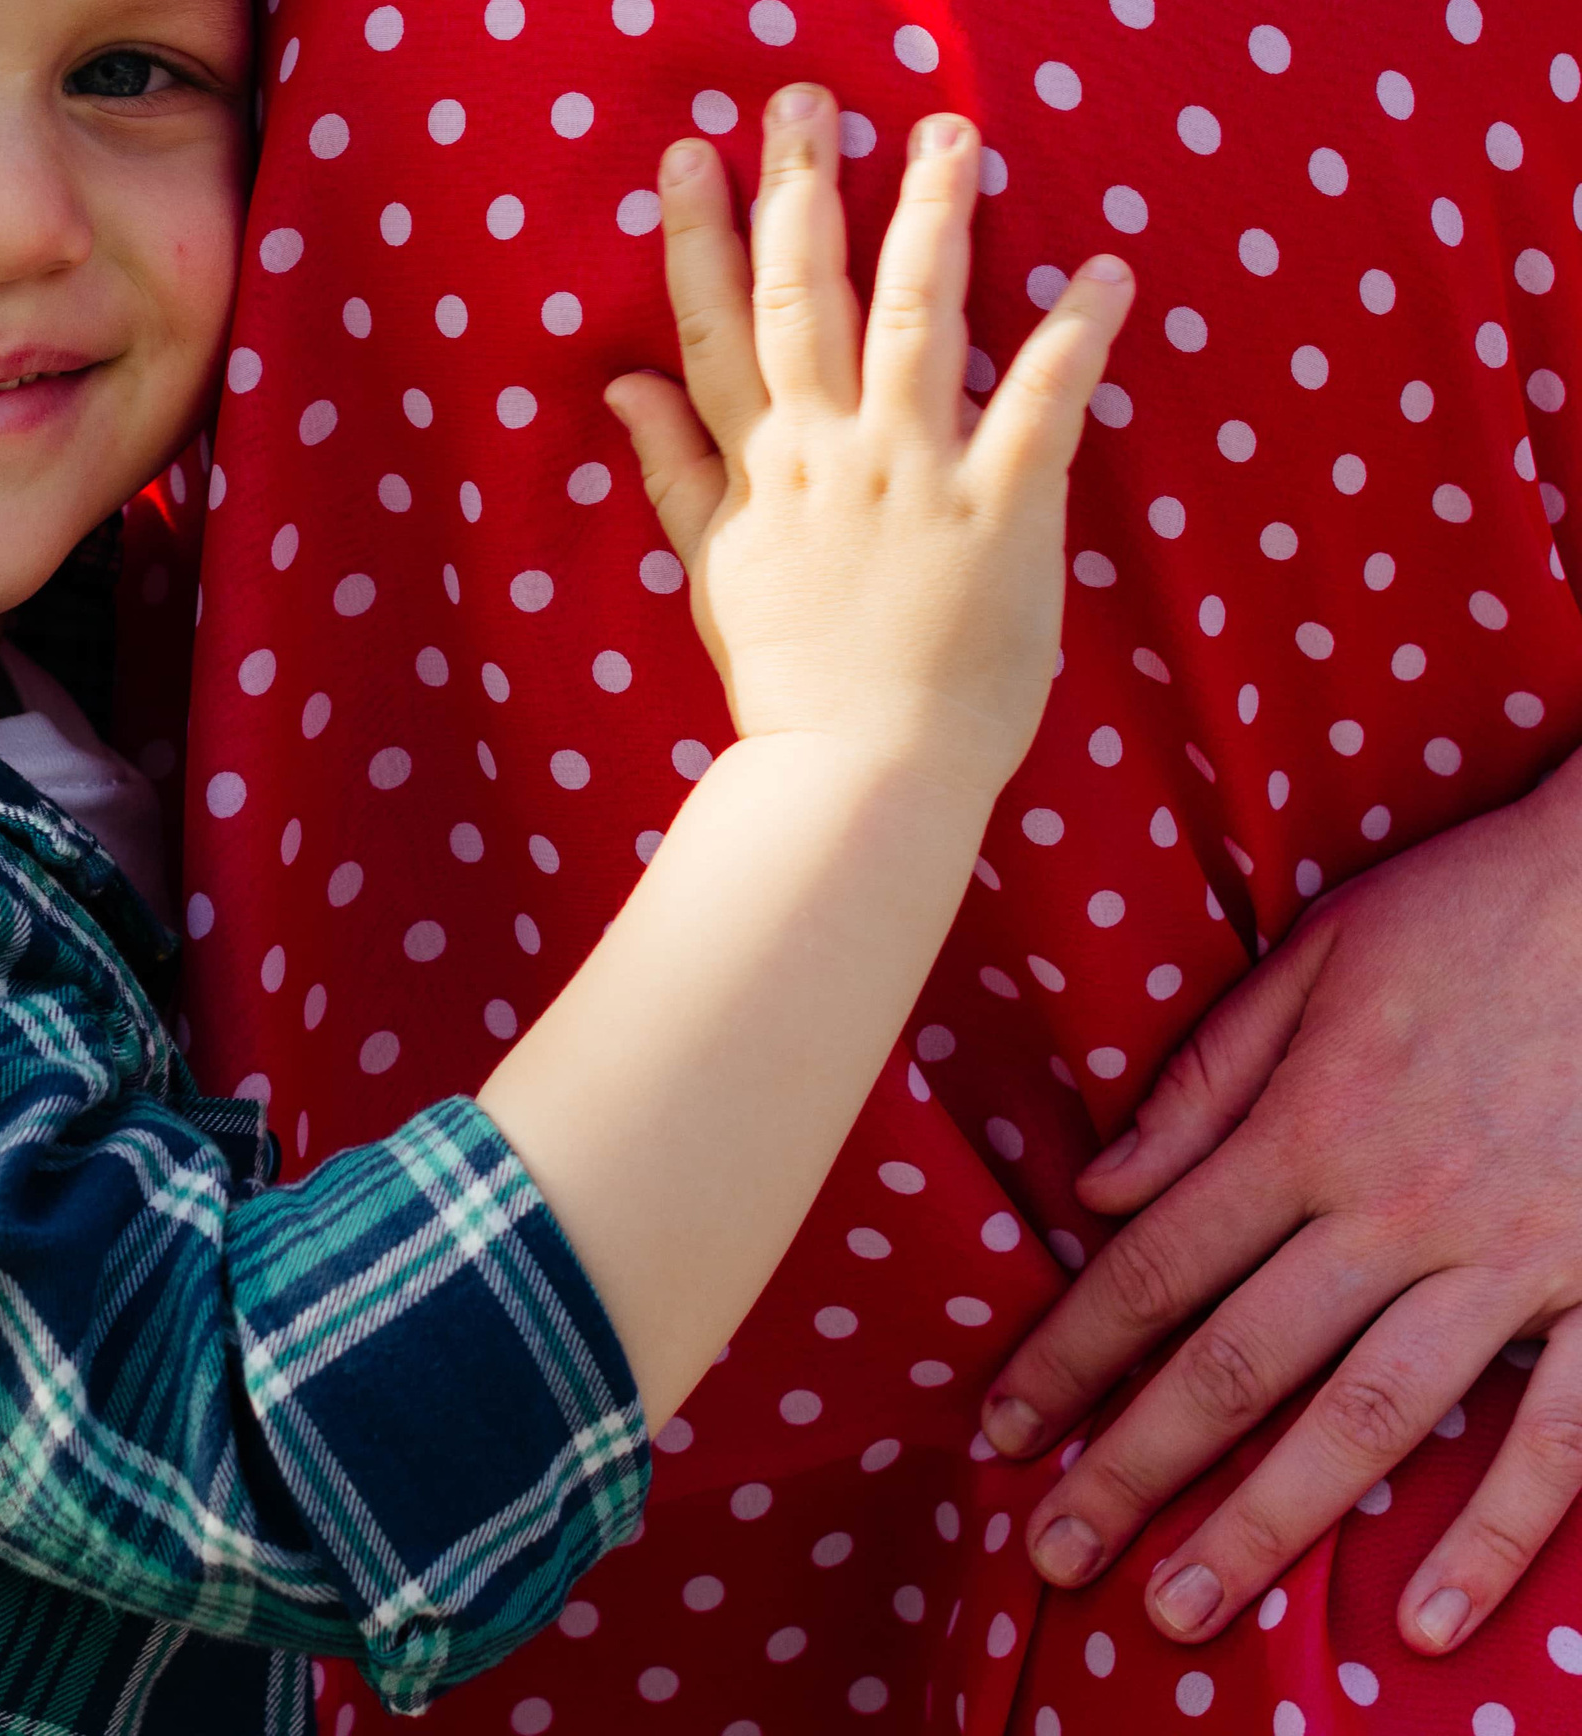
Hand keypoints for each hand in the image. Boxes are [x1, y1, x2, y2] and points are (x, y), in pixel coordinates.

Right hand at [606, 86, 1133, 809]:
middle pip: (805, 293)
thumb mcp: (711, 567)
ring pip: (916, 319)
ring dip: (933, 219)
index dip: (699, 232)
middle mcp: (828, 449)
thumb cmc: (791, 675)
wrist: (863, 774)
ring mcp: (913, 474)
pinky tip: (1106, 268)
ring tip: (951, 135)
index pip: (715, 324)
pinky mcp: (1000, 512)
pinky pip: (1039, 404)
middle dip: (804, 186)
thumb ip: (674, 467)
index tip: (694, 148)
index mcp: (760, 462)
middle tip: (807, 94)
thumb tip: (621, 381)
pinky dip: (1074, 333)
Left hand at [982, 757, 1581, 1658]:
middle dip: (1137, 1469)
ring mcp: (1508, 1261)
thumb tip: (1099, 1184)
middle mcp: (1393, 1208)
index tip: (1004, 1431)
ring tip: (1185, 1613)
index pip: (1157, 1265)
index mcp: (1310, 1123)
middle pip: (1237, 1363)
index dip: (1072, 1355)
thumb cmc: (1474, 908)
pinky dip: (1491, 1541)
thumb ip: (1210, 1074)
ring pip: (1366, 1422)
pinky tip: (1420, 1622)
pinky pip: (1554, 1442)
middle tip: (1059, 1560)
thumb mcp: (1320, 953)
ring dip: (1269, 1526)